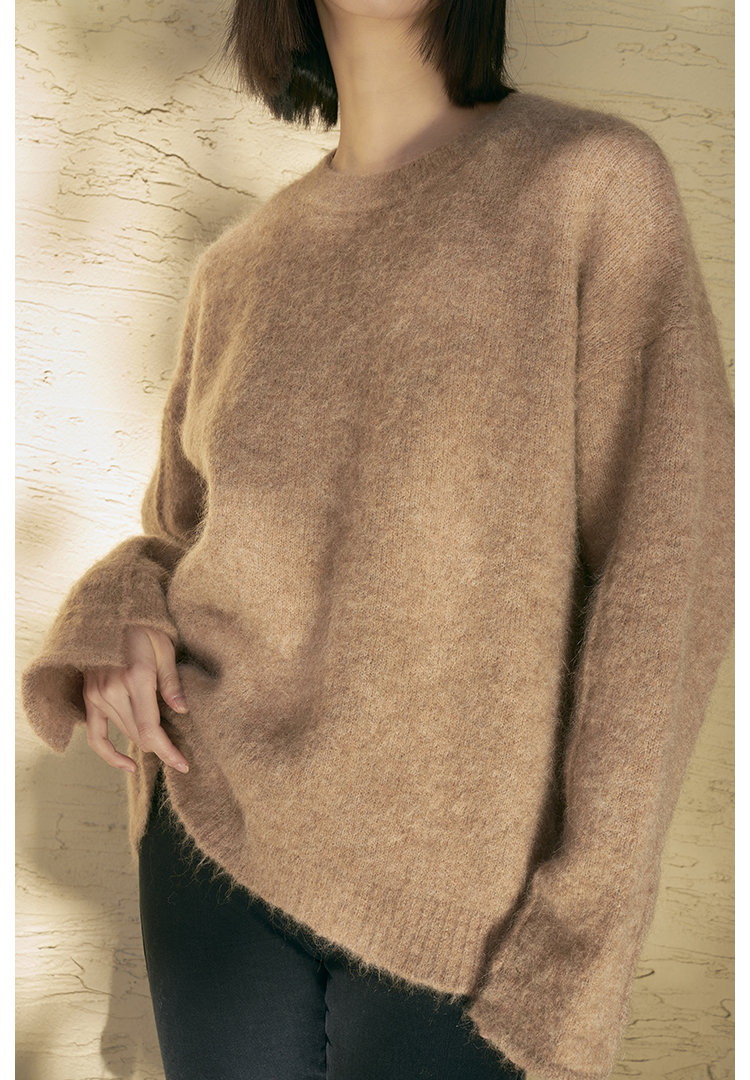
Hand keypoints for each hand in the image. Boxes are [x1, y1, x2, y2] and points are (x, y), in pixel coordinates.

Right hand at [83, 626, 189, 773]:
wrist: (113, 613)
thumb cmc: (145, 628)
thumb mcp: (165, 650)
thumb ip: (172, 683)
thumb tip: (182, 711)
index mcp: (136, 678)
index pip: (151, 729)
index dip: (168, 752)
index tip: (183, 764)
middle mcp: (113, 691)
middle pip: (139, 735)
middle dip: (161, 748)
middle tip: (181, 754)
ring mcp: (98, 695)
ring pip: (124, 733)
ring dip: (144, 744)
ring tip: (164, 747)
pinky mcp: (89, 697)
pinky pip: (96, 735)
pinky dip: (109, 754)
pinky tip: (127, 764)